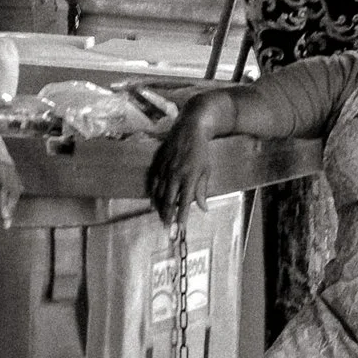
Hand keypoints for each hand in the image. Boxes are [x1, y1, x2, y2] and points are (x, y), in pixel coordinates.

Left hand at [0, 125, 21, 227]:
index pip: (1, 188)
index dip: (3, 202)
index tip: (4, 215)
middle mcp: (6, 168)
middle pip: (11, 191)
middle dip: (10, 208)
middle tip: (6, 224)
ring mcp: (11, 167)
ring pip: (16, 189)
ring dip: (13, 204)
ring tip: (8, 217)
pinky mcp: (12, 167)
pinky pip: (17, 183)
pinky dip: (15, 194)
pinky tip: (13, 203)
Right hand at [147, 98, 221, 224]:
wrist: (190, 128)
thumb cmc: (201, 151)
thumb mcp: (206, 170)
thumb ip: (202, 190)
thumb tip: (203, 208)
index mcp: (189, 177)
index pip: (184, 202)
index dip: (181, 217)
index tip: (179, 228)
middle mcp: (175, 174)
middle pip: (168, 200)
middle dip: (167, 215)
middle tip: (166, 227)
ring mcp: (165, 168)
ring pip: (159, 192)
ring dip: (159, 207)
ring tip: (160, 217)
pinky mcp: (158, 162)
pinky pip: (153, 182)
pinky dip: (152, 193)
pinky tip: (152, 201)